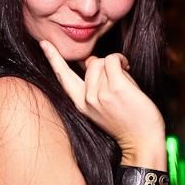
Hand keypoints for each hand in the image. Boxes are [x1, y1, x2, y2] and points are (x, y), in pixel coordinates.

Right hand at [39, 41, 164, 153]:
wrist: (141, 142)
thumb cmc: (127, 122)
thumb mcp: (102, 106)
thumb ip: (93, 85)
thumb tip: (90, 61)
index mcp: (80, 104)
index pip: (62, 77)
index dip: (52, 58)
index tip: (44, 43)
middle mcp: (86, 99)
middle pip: (92, 64)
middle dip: (107, 67)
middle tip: (119, 81)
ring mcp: (99, 94)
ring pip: (103, 61)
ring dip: (117, 65)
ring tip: (125, 81)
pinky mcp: (115, 88)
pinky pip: (113, 60)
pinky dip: (121, 60)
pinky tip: (128, 68)